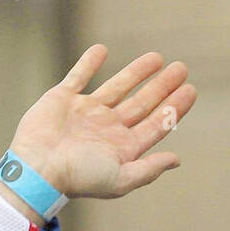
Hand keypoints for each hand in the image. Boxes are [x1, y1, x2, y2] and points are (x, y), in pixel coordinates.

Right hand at [2, 45, 195, 203]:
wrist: (39, 168)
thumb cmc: (79, 179)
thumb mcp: (120, 180)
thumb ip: (148, 170)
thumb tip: (176, 160)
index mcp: (121, 148)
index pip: (155, 124)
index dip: (173, 108)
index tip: (190, 90)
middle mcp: (107, 129)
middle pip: (142, 104)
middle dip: (162, 87)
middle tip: (181, 68)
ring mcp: (86, 113)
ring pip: (118, 87)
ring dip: (137, 72)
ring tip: (157, 58)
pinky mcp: (63, 99)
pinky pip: (79, 76)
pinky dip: (89, 63)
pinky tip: (102, 51)